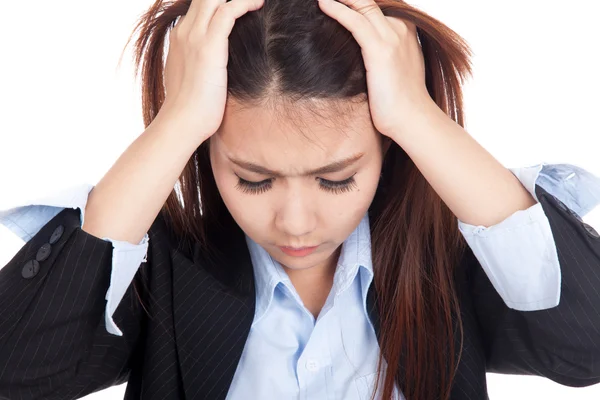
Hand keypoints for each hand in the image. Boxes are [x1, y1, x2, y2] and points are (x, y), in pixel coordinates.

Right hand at [157, 0, 264, 141]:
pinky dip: (245, 2)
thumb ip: (199, 65)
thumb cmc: (190, 109)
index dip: (217, 2)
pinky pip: (229, 10)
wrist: (182, 122)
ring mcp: (195, 36)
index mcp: (179, 38)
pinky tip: (259, 3)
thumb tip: (214, 68)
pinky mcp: (209, 45)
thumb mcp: (191, 79)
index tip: (239, 6)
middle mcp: (184, 32)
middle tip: (249, 1)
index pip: (199, 7)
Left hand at [317, 0, 433, 138]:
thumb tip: (364, 55)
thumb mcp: (394, 70)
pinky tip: (322, 3)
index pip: (378, 6)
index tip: (339, 1)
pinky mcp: (380, 50)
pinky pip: (355, 22)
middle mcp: (401, 28)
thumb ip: (383, 54)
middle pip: (370, 1)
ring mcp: (392, 37)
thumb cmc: (401, 102)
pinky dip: (337, 10)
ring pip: (363, 5)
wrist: (412, 119)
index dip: (357, 2)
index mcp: (405, 30)